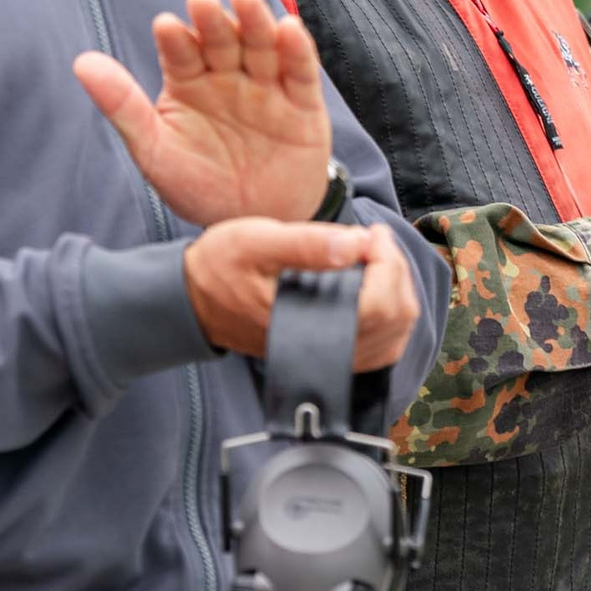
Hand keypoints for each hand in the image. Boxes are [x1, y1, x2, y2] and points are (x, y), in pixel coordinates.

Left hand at [76, 0, 330, 224]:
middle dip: (213, 20)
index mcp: (189, 83)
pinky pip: (301, 72)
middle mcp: (228, 77)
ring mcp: (266, 88)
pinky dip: (296, 50)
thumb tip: (81, 62)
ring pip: (261, 46)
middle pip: (222, 40)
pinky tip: (287, 28)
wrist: (255, 224)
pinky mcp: (303, 104)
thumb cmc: (200, 187)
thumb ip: (123, 106)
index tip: (165, 26)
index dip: (175, 39)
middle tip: (201, 0)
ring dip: (255, 20)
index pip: (181, 52)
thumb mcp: (156, 152)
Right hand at [182, 218, 420, 371]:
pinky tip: (377, 283)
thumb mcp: (255, 242)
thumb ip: (306, 244)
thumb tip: (357, 245)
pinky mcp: (328, 355)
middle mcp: (319, 350)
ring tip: (377, 256)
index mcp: (302, 324)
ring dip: (397, 290)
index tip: (372, 233)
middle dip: (396, 270)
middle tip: (374, 238)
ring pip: (394, 335)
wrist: (193, 299)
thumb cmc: (220, 268)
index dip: (387, 264)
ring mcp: (327, 357)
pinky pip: (381, 345)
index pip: (376, 307)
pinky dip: (391, 313)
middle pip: (394, 320)